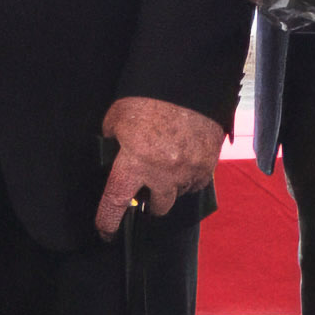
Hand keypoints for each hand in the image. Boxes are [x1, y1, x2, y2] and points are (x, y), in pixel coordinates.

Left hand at [96, 97, 225, 235]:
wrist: (189, 81)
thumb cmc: (149, 96)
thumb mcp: (118, 116)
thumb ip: (113, 139)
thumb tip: (114, 149)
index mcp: (134, 162)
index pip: (116, 202)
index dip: (108, 221)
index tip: (105, 233)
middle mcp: (163, 173)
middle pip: (157, 208)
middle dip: (151, 203)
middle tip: (148, 188)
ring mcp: (189, 171)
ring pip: (179, 194)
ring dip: (171, 187)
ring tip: (168, 168)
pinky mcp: (209, 164)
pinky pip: (197, 182)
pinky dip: (190, 177)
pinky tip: (185, 161)